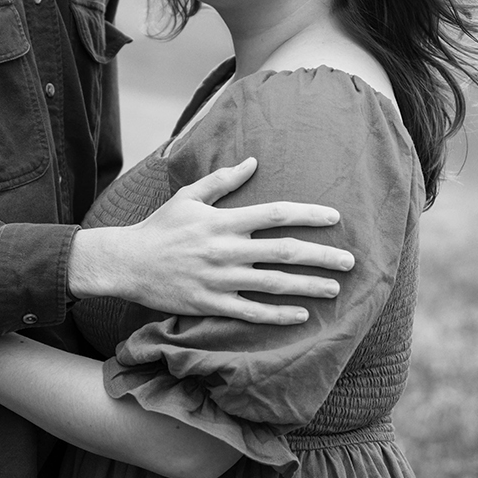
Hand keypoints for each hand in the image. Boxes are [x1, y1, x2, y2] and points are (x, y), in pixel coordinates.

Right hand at [68, 157, 353, 324]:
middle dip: (321, 255)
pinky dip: (278, 315)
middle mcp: (226, 250)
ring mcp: (220, 279)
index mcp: (223, 221)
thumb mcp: (188, 196)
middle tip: (350, 261)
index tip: (335, 218)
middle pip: (284, 251)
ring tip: (335, 288)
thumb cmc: (160, 227)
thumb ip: (223, 181)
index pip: (275, 214)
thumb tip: (253, 162)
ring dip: (308, 286)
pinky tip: (301, 315)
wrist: (127, 263)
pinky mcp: (211, 304)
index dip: (308, 215)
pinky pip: (251, 312)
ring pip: (274, 284)